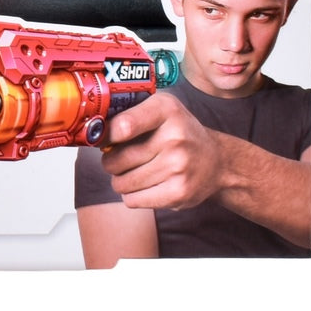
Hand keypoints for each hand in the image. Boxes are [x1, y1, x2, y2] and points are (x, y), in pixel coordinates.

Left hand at [99, 92, 223, 210]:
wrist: (217, 162)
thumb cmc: (180, 134)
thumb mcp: (160, 110)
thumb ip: (127, 115)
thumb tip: (93, 133)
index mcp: (166, 110)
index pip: (123, 125)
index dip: (106, 136)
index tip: (104, 140)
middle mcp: (175, 136)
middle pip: (116, 160)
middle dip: (110, 163)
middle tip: (120, 159)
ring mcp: (179, 166)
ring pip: (122, 183)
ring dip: (121, 181)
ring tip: (135, 173)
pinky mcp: (179, 192)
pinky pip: (133, 200)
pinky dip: (133, 196)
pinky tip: (146, 185)